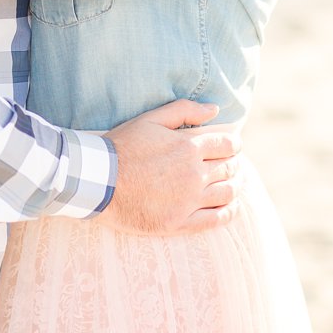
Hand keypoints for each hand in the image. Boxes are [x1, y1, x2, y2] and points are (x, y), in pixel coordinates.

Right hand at [100, 99, 242, 234]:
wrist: (97, 182)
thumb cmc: (123, 147)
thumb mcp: (152, 119)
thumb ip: (185, 110)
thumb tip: (215, 109)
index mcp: (189, 148)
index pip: (228, 145)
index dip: (234, 145)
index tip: (232, 147)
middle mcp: (193, 174)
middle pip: (229, 168)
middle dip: (234, 165)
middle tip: (231, 165)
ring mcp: (187, 201)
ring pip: (227, 193)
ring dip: (235, 186)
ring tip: (233, 184)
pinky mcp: (178, 223)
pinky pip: (215, 220)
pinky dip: (229, 212)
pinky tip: (231, 208)